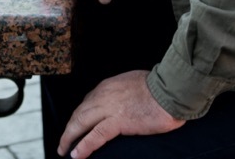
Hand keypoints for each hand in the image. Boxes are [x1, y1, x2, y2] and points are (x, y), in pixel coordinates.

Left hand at [58, 70, 184, 157]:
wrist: (171, 90)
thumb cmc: (159, 87)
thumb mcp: (134, 83)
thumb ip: (123, 92)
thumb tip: (123, 101)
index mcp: (108, 86)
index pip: (87, 103)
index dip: (79, 117)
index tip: (75, 126)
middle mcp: (104, 95)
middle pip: (79, 113)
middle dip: (69, 129)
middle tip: (63, 142)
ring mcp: (110, 108)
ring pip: (81, 123)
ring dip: (69, 138)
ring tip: (64, 150)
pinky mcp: (119, 121)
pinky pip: (95, 135)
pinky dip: (84, 145)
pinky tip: (76, 154)